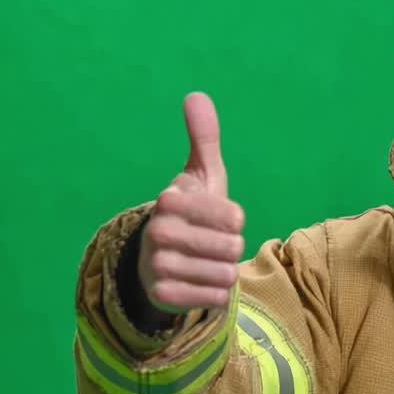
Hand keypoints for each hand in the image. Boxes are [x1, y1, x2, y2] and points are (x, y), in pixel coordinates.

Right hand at [137, 92, 245, 311]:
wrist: (160, 258)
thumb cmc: (192, 213)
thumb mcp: (202, 174)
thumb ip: (204, 137)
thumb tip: (196, 95)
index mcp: (170, 200)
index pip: (234, 216)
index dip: (235, 220)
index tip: (220, 218)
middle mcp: (159, 231)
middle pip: (232, 247)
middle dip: (232, 249)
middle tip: (214, 244)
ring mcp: (158, 265)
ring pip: (225, 275)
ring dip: (225, 272)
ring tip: (207, 263)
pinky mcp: (163, 295)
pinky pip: (214, 298)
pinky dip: (217, 294)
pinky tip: (202, 283)